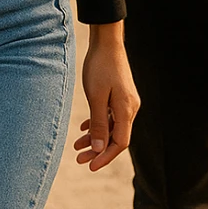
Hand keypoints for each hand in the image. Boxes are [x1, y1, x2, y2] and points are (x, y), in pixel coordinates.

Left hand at [73, 22, 139, 170]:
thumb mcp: (96, 97)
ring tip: (77, 146)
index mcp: (126, 110)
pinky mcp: (120, 95)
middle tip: (79, 159)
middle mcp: (130, 108)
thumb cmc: (100, 67)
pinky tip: (84, 129)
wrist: (106, 42)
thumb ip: (98, 124)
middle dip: (98, 150)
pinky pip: (110, 116)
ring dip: (96, 138)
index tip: (90, 166)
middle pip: (116, 137)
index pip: (119, 143)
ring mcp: (125, 101)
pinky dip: (98, 124)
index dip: (105, 157)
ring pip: (112, 127)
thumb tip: (99, 149)